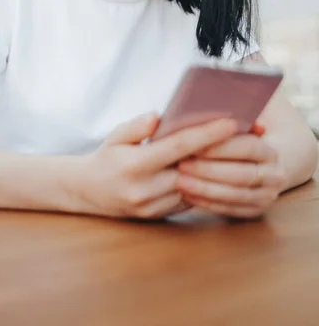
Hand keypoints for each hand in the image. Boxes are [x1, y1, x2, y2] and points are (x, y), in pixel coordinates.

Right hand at [78, 114, 237, 219]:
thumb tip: (158, 118)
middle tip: (245, 135)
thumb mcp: (115, 136)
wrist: (88, 192)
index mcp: (135, 165)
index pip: (178, 147)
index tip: (230, 123)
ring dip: (215, 170)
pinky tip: (217, 170)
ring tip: (236, 150)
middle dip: (220, 151)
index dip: (206, 135)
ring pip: (195, 187)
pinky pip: (188, 199)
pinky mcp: (159, 216)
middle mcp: (145, 189)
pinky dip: (203, 184)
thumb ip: (136, 126)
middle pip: (192, 168)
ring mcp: (153, 206)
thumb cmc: (105, 157)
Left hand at [176, 130, 285, 218]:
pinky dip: (207, 203)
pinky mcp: (255, 212)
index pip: (248, 147)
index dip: (220, 147)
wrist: (260, 164)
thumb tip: (212, 115)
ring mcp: (267, 196)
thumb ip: (227, 124)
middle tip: (181, 165)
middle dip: (209, 170)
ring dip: (205, 189)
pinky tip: (187, 195)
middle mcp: (275, 175)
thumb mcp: (238, 129)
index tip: (193, 145)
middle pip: (241, 174)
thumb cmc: (237, 141)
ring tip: (179, 182)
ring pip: (235, 195)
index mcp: (270, 151)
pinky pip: (229, 210)